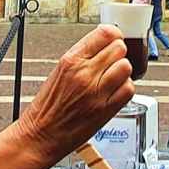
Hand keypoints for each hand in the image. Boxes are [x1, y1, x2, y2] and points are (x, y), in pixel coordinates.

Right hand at [17, 25, 133, 162]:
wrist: (40, 136)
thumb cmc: (47, 106)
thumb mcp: (59, 70)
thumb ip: (82, 56)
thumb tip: (103, 43)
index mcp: (71, 60)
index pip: (105, 33)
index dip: (113, 35)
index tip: (113, 39)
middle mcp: (85, 73)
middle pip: (119, 48)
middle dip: (117, 53)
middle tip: (111, 61)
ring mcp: (96, 92)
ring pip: (126, 66)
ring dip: (122, 70)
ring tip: (113, 77)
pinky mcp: (106, 110)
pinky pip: (128, 89)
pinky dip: (125, 88)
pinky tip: (115, 91)